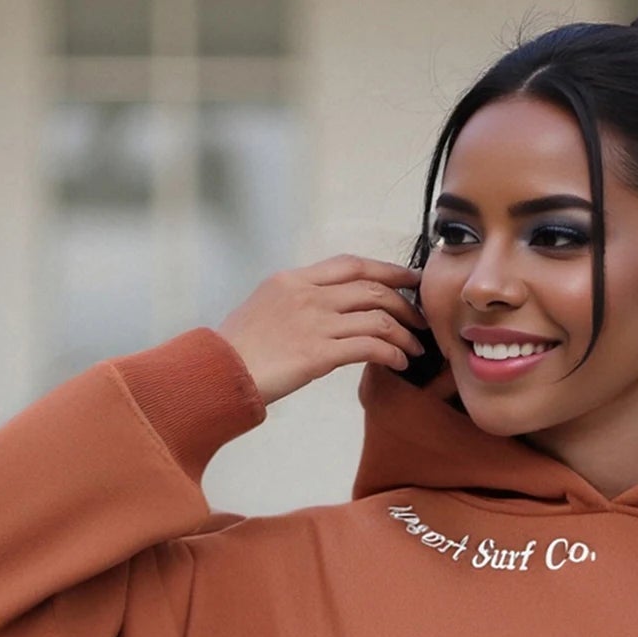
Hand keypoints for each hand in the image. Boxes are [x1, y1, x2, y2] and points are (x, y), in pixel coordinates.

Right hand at [216, 254, 429, 405]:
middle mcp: (306, 294)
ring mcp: (314, 322)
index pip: (350, 264)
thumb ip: (296, 303)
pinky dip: (393, 353)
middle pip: (372, 287)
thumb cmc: (236, 350)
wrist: (217, 371)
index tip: (409, 278)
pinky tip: (399, 364)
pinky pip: (371, 346)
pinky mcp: (319, 353)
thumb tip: (324, 311)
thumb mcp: (264, 310)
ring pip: (378, 317)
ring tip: (415, 349)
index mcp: (292, 279)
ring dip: (404, 334)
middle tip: (420, 319)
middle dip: (405, 303)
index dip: (386, 268)